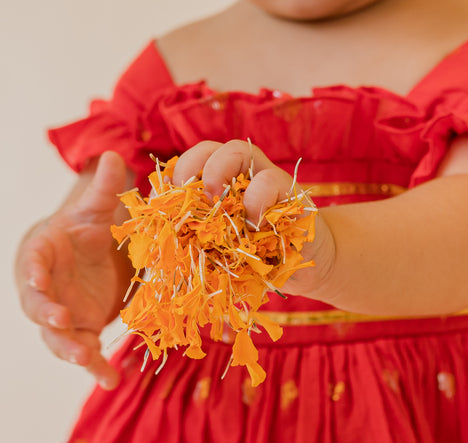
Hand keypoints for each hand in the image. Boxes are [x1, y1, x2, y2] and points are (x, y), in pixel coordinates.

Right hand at [15, 151, 132, 388]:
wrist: (82, 258)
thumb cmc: (82, 231)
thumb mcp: (96, 211)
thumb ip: (104, 189)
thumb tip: (111, 155)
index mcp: (42, 255)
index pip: (32, 265)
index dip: (34, 275)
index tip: (39, 282)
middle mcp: (43, 290)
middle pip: (38, 308)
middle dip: (49, 317)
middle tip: (63, 323)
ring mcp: (59, 315)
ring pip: (57, 338)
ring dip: (71, 350)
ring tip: (88, 362)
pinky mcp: (78, 334)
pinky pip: (84, 354)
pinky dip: (95, 368)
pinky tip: (110, 379)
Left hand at [172, 140, 335, 297]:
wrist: (304, 269)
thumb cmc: (257, 258)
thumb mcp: (221, 249)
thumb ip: (198, 237)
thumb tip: (163, 232)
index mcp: (223, 186)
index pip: (193, 162)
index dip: (178, 173)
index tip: (168, 199)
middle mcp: (243, 175)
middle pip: (212, 147)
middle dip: (193, 166)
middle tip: (191, 198)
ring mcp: (267, 179)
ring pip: (240, 151)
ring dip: (219, 172)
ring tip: (217, 205)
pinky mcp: (291, 194)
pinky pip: (269, 182)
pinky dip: (255, 201)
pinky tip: (253, 226)